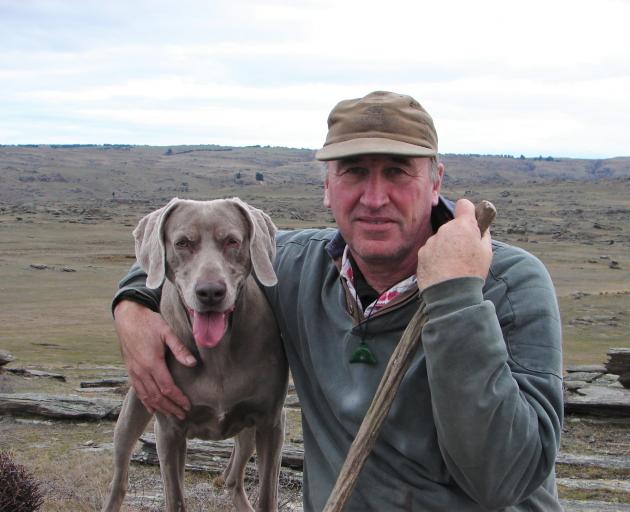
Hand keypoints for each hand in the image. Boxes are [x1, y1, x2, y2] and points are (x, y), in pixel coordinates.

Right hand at [113, 300, 195, 418]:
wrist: (128, 317)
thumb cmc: (149, 322)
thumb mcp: (167, 332)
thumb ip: (179, 349)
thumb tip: (193, 363)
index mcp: (152, 363)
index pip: (167, 388)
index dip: (178, 399)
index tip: (188, 406)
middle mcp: (141, 371)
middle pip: (157, 396)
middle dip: (170, 407)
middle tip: (182, 415)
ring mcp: (134, 372)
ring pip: (147, 396)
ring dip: (160, 407)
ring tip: (171, 415)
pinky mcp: (130, 370)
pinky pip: (137, 390)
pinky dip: (145, 402)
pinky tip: (152, 409)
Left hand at [417, 199, 491, 289]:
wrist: (451, 293)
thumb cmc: (472, 271)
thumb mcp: (486, 251)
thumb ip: (483, 234)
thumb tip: (480, 226)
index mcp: (463, 226)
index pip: (464, 204)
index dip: (468, 211)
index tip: (470, 221)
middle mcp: (444, 229)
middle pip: (452, 226)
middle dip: (457, 235)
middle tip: (463, 253)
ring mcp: (431, 241)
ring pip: (440, 240)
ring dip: (445, 248)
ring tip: (452, 266)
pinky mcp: (421, 253)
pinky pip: (430, 251)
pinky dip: (435, 258)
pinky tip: (441, 271)